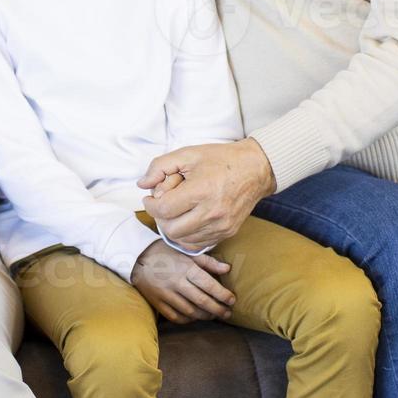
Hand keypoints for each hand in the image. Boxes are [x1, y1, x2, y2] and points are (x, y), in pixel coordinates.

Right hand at [131, 241, 234, 323]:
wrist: (137, 257)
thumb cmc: (165, 252)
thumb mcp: (186, 252)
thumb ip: (208, 262)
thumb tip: (227, 269)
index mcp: (186, 268)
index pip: (209, 285)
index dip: (223, 294)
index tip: (232, 300)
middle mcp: (177, 282)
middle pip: (202, 301)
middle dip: (218, 309)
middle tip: (228, 313)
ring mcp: (166, 295)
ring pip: (190, 311)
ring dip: (205, 316)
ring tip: (214, 315)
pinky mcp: (158, 303)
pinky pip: (176, 316)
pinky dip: (188, 319)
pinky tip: (195, 317)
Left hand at [138, 139, 275, 248]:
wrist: (256, 169)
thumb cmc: (221, 159)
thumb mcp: (188, 154)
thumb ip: (160, 166)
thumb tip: (142, 184)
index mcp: (201, 190)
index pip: (163, 209)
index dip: (150, 205)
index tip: (150, 199)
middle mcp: (212, 212)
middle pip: (170, 229)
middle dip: (160, 218)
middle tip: (163, 205)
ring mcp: (221, 225)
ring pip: (183, 240)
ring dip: (173, 227)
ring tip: (178, 210)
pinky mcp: (227, 232)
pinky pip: (198, 244)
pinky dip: (188, 235)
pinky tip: (188, 219)